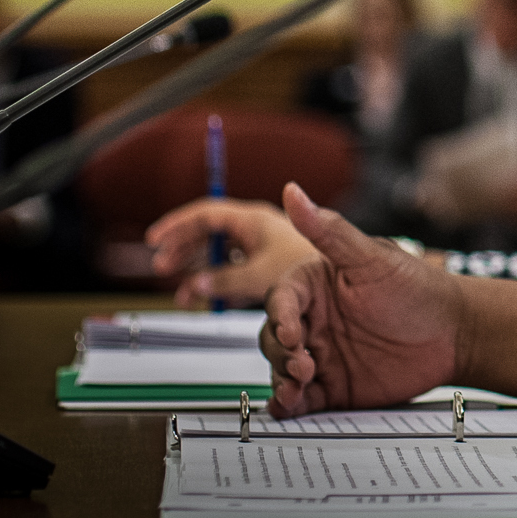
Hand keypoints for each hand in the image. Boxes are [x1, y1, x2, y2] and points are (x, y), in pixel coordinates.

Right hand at [145, 197, 320, 306]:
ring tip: (185, 296)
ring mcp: (269, 256)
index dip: (179, 224)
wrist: (361, 298)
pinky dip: (221, 291)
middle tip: (163, 267)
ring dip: (200, 275)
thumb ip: (231, 277)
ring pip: (225, 260)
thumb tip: (196, 281)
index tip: (155, 238)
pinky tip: (212, 304)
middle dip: (184, 248)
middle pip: (212, 234)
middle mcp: (263, 235)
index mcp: (259, 223)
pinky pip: (239, 281)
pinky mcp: (275, 276)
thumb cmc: (320, 271)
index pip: (210, 213)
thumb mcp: (270, 272)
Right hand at [261, 182, 463, 416]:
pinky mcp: (331, 386)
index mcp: (316, 285)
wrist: (456, 335)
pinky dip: (288, 403)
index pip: (282, 298)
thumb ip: (329, 231)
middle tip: (303, 364)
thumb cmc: (418, 289)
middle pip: (275, 336)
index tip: (293, 330)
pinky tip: (290, 404)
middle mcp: (314, 319)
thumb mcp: (372, 259)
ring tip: (298, 387)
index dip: (282, 315)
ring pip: (282, 368)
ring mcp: (321, 353)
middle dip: (282, 352)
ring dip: (282, 379)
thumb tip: (294, 191)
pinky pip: (299, 397)